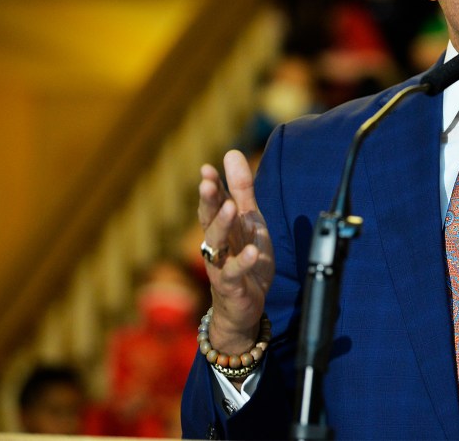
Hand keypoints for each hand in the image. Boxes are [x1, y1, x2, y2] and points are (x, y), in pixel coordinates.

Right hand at [198, 149, 274, 353]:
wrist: (243, 305)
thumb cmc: (244, 258)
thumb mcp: (249, 220)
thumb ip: (241, 190)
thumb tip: (231, 153)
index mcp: (222, 227)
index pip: (212, 204)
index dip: (210, 187)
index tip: (207, 169)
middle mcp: (216, 244)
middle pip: (208, 220)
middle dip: (208, 201)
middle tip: (208, 183)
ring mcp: (222, 265)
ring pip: (216, 244)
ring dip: (222, 225)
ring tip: (230, 208)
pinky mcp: (233, 285)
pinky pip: (234, 272)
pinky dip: (243, 261)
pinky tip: (251, 250)